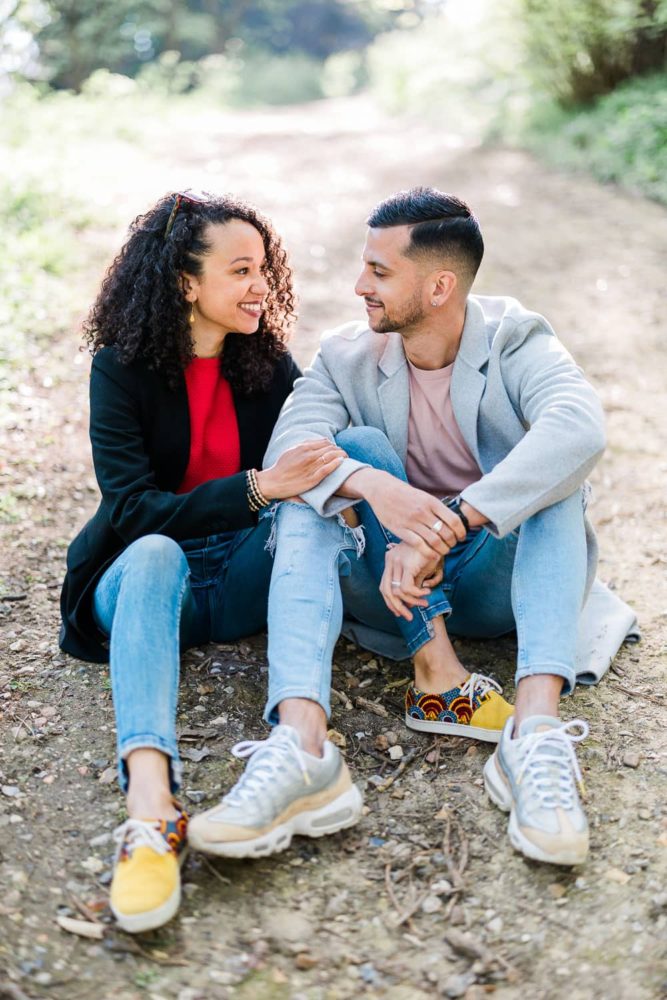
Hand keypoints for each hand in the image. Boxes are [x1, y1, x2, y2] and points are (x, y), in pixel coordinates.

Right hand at [257, 439, 345, 499]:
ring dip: (341, 455)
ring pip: (331, 457)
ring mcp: (310, 467)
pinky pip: (327, 469)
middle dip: (339, 450)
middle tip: (344, 453)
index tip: (336, 449)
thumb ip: (304, 445)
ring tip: (346, 457)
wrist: (273, 482)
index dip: (333, 444)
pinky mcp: (312, 479)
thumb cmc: (281, 467)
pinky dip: (336, 464)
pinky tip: (341, 462)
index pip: (324, 442)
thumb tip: (319, 441)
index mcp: (303, 448)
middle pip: (330, 448)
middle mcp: (307, 456)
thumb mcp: (291, 451)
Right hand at [347, 470, 466, 556]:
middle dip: (452, 543)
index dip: (461, 532)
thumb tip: (450, 519)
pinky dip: (429, 553)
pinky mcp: (401, 530)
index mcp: (431, 502)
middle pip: (446, 533)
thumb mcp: (423, 496)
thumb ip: (435, 507)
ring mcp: (412, 522)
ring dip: (442, 550)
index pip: (454, 520)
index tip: (462, 537)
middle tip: (452, 546)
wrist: (381, 490)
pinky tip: (433, 556)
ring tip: (443, 551)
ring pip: (434, 541)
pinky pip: (419, 545)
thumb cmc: (403, 493)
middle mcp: (423, 512)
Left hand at [380, 542, 443, 620]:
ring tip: (424, 603)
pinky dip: (417, 594)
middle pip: (386, 591)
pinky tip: (427, 592)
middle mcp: (390, 560)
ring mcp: (397, 561)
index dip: (390, 602)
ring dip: (412, 602)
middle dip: (397, 607)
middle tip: (409, 616)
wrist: (438, 536)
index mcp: (390, 560)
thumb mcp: (418, 567)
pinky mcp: (407, 564)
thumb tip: (407, 602)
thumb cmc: (431, 551)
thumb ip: (411, 580)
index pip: (383, 586)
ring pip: (397, 592)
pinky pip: (407, 588)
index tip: (399, 612)